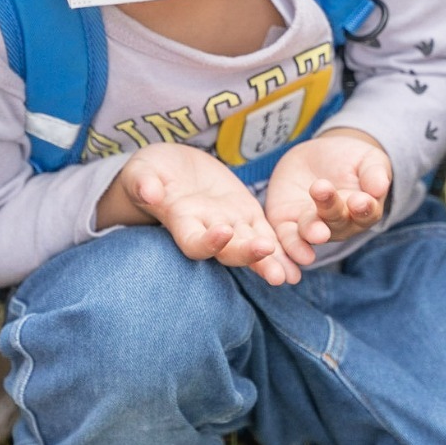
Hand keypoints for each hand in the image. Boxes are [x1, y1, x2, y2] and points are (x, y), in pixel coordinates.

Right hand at [110, 143, 297, 285]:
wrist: (169, 171)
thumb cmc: (148, 172)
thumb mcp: (142, 172)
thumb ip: (144, 182)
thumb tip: (149, 190)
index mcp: (181, 222)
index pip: (193, 242)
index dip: (207, 241)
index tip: (223, 231)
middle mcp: (207, 230)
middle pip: (228, 251)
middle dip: (248, 255)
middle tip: (268, 257)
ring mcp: (229, 224)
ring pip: (251, 247)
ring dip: (271, 260)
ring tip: (292, 273)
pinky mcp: (246, 214)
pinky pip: (266, 232)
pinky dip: (283, 247)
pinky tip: (303, 260)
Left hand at [264, 129, 392, 266]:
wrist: (317, 157)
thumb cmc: (350, 160)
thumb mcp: (367, 160)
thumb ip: (374, 173)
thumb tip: (380, 187)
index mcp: (362, 210)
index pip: (366, 213)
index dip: (363, 208)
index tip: (360, 201)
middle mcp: (339, 225)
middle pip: (337, 222)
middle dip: (330, 210)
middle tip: (324, 192)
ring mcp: (312, 226)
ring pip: (311, 232)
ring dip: (311, 232)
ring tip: (314, 231)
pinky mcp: (286, 224)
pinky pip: (287, 238)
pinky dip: (290, 247)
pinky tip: (294, 253)